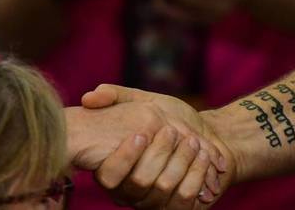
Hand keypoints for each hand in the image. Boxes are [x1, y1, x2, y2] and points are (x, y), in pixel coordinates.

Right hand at [78, 84, 234, 207]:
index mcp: (115, 171)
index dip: (124, 157)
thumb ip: (116, 96)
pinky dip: (197, 175)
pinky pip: (185, 197)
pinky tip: (203, 156)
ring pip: (163, 188)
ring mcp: (153, 202)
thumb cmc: (169, 118)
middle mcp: (130, 192)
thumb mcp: (144, 102)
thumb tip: (89, 97)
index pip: (109, 176)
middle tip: (171, 130)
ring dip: (180, 161)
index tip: (140, 135)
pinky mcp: (177, 206)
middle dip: (158, 154)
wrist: (205, 137)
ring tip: (192, 140)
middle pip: (139, 182)